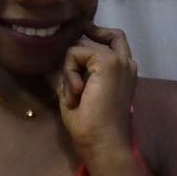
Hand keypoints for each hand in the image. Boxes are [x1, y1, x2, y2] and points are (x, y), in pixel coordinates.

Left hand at [57, 21, 137, 158]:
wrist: (103, 142)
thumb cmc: (91, 126)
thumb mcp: (78, 93)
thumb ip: (71, 74)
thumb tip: (50, 62)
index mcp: (124, 72)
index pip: (114, 39)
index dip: (97, 33)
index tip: (81, 32)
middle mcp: (126, 63)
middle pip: (108, 34)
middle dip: (85, 42)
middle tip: (75, 71)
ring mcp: (119, 60)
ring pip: (82, 47)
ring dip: (70, 70)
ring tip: (75, 94)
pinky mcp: (108, 61)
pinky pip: (75, 53)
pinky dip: (69, 72)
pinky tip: (76, 92)